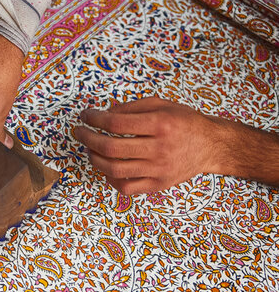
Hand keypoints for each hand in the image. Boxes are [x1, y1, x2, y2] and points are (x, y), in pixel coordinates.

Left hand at [74, 97, 222, 193]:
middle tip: (80, 132)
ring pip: (114, 169)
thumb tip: (103, 114)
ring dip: (94, 158)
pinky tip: (105, 166)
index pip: (116, 123)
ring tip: (90, 148)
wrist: (211, 146)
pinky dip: (109, 178)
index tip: (85, 116)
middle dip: (88, 138)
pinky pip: (126, 187)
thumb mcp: (161, 104)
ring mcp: (159, 170)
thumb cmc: (184, 123)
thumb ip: (131, 107)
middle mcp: (159, 148)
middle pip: (111, 148)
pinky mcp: (158, 184)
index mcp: (160, 124)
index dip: (94, 119)